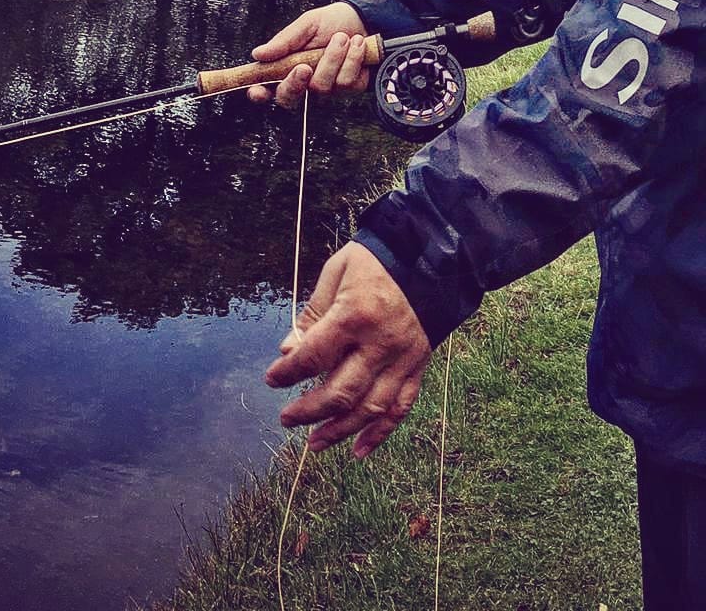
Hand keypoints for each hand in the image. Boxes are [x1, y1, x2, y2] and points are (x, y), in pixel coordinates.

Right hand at [248, 1, 369, 108]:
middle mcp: (305, 82)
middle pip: (290, 99)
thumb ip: (284, 41)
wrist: (365, 18)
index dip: (259, 93)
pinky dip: (353, 59)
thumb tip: (258, 54)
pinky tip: (357, 44)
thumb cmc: (331, 22)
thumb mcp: (307, 24)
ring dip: (334, 57)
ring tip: (343, 37)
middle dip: (295, 83)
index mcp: (287, 67)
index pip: (267, 87)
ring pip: (322, 87)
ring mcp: (327, 89)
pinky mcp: (349, 89)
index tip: (258, 90)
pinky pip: (347, 82)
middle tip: (304, 66)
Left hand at [264, 242, 431, 457]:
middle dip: (308, 410)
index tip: (272, 378)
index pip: (313, 356)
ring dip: (339, 430)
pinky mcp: (419, 365)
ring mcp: (403, 358)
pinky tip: (359, 451)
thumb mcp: (338, 272)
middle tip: (286, 417)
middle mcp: (380, 343)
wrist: (433, 253)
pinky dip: (380, 433)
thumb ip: (314, 312)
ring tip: (314, 443)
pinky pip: (400, 407)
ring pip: (370, 408)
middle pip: (340, 392)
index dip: (288, 372)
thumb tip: (289, 348)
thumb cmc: (378, 259)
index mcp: (355, 316)